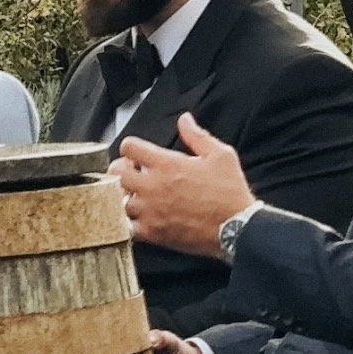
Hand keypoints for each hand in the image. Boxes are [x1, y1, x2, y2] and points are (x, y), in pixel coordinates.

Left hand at [109, 111, 252, 257]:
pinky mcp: (153, 233)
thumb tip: (184, 119)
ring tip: (136, 197)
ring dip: (124, 196)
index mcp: (167, 164)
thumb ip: (197, 135)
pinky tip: (139, 218)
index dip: (131, 148)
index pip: (129, 147)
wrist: (237, 228)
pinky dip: (128, 222)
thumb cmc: (230, 192)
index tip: (137, 155)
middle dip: (120, 169)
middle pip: (115, 172)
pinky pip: (126, 227)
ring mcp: (150, 211)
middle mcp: (153, 186)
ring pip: (117, 200)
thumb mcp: (220, 155)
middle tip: (132, 173)